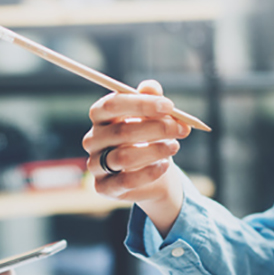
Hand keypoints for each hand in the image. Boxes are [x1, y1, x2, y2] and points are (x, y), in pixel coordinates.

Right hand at [82, 80, 190, 234]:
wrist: (154, 172)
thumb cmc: (151, 137)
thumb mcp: (154, 116)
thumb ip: (151, 100)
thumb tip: (151, 86)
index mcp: (100, 116)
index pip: (112, 105)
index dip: (140, 103)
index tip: (169, 106)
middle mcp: (92, 139)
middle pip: (121, 132)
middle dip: (156, 129)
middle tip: (180, 129)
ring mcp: (95, 165)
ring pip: (124, 157)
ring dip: (155, 150)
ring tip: (174, 146)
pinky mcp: (104, 187)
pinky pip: (125, 181)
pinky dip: (149, 172)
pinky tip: (165, 165)